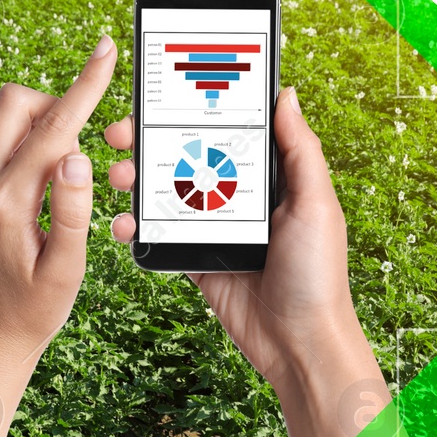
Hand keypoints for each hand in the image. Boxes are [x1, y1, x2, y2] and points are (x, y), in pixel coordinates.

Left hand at [0, 33, 116, 376]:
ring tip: (51, 163)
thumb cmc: (30, 314)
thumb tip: (78, 157)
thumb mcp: (65, 273)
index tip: (106, 48)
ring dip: (27, 116)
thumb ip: (73, 212)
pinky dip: (2, 127)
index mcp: (7, 202)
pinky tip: (25, 162)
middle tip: (77, 160)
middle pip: (17, 101)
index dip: (86, 84)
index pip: (54, 126)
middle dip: (57, 109)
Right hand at [103, 87, 366, 390]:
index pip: (227, 130)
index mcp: (270, 177)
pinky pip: (157, 235)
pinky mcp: (194, 258)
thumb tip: (286, 95)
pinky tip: (122, 224)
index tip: (161, 92)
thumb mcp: (316, 204)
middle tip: (119, 133)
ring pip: (165, 191)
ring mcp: (213, 227)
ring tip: (118, 177)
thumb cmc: (318, 273)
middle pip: (186, 155)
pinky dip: (135, 226)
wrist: (298, 344)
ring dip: (135, 178)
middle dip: (148, 139)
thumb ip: (301, 150)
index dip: (194, 109)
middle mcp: (239, 196)